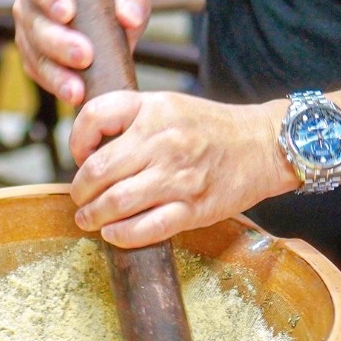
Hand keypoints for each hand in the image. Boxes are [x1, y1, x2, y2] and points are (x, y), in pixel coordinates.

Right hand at [13, 0, 150, 105]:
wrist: (107, 12)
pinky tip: (73, 96)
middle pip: (34, 24)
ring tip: (78, 90)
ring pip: (35, 55)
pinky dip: (56, 86)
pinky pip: (40, 75)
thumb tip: (129, 18)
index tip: (68, 12)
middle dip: (58, 42)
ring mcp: (28, 36)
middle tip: (84, 56)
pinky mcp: (35, 61)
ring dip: (55, 74)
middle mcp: (28, 6)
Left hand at [69, 91, 296, 246]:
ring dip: (93, 216)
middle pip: (98, 170)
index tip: (80, 156)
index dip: (76, 141)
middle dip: (80, 190)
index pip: (94, 117)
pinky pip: (147, 228)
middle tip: (80, 198)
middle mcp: (164, 141)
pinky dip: (121, 235)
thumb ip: (129, 118)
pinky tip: (113, 234)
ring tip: (88, 219)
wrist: (263, 146)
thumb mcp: (168, 105)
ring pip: (117, 202)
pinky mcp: (194, 208)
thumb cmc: (210, 128)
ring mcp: (179, 177)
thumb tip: (86, 148)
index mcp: (154, 110)